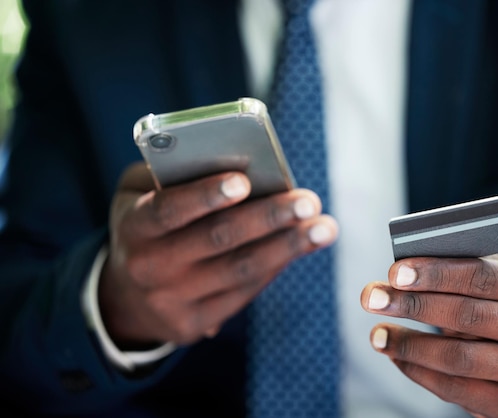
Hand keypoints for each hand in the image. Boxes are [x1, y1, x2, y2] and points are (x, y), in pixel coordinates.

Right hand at [99, 163, 337, 346]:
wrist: (127, 295)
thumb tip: (235, 164)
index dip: (205, 196)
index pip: (167, 210)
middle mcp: (150, 267)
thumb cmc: (147, 225)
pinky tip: (302, 246)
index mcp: (133, 227)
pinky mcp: (195, 324)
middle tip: (308, 201)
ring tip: (323, 227)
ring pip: (240, 270)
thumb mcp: (139, 193)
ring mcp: (173, 301)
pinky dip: (276, 265)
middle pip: (218, 240)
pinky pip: (244, 292)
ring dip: (287, 247)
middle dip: (268, 218)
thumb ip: (173, 173)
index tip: (244, 181)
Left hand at [360, 255, 497, 417]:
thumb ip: (454, 265)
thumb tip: (401, 270)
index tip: (395, 273)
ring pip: (457, 357)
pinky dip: (418, 371)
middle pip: (466, 315)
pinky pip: (454, 388)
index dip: (435, 274)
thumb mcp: (486, 272)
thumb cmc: (492, 297)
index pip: (481, 276)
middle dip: (412, 306)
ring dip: (409, 344)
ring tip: (377, 334)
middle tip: (372, 298)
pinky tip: (396, 355)